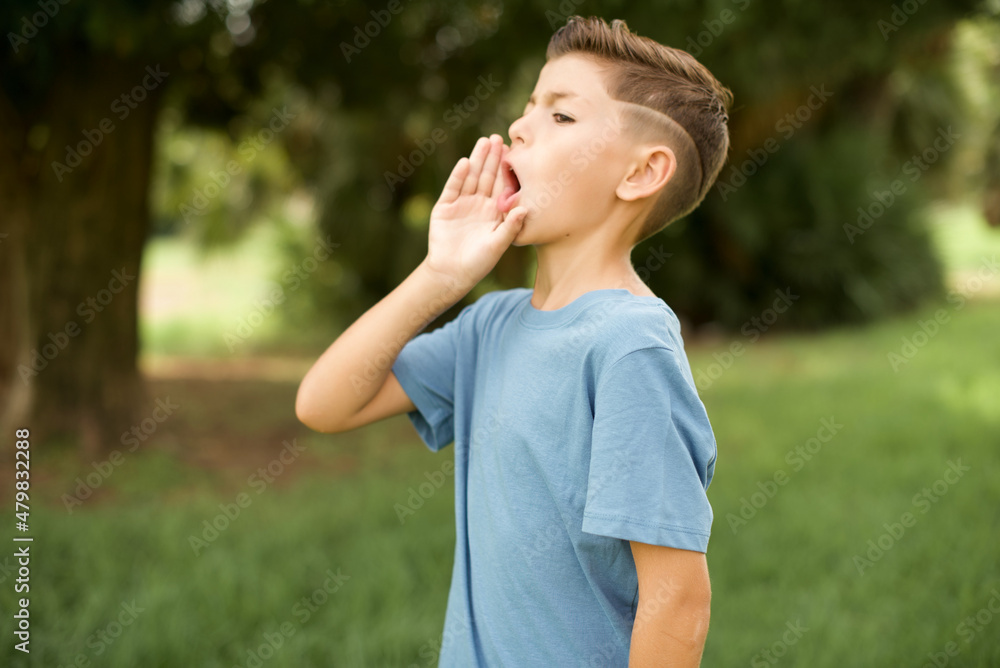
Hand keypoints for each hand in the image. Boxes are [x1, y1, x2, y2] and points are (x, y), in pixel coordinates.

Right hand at [424, 134, 527, 289]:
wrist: (451, 273)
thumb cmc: (478, 263)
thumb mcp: (498, 245)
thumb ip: (511, 227)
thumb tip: (525, 208)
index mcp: (494, 212)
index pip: (502, 186)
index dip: (506, 170)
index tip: (514, 152)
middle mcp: (479, 204)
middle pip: (487, 176)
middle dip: (492, 158)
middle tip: (499, 138)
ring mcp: (461, 204)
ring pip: (471, 177)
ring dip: (477, 160)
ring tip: (484, 142)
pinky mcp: (444, 207)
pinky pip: (453, 188)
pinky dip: (458, 176)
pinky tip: (465, 163)